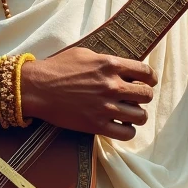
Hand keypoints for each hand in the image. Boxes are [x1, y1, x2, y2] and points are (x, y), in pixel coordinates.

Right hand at [21, 47, 156, 140]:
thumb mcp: (85, 54)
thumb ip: (107, 61)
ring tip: (129, 114)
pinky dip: (127, 130)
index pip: (146, 73)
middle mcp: (112, 86)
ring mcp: (106, 107)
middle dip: (144, 97)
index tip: (147, 82)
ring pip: (141, 116)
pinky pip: (126, 133)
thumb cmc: (58, 67)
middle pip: (147, 95)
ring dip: (137, 115)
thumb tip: (124, 68)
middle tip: (135, 98)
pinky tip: (121, 126)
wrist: (37, 87)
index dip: (150, 79)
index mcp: (111, 65)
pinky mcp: (97, 125)